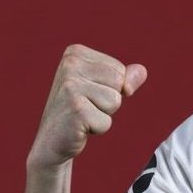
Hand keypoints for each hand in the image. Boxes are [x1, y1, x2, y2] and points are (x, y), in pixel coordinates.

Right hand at [28, 44, 147, 170]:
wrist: (51, 139)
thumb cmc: (79, 110)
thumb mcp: (101, 88)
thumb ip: (124, 78)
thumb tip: (142, 71)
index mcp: (75, 53)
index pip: (119, 70)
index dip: (110, 88)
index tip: (88, 94)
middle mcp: (70, 64)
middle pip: (120, 83)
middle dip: (109, 101)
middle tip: (86, 106)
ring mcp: (70, 86)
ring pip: (115, 101)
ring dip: (103, 114)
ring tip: (82, 115)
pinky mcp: (75, 108)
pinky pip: (107, 121)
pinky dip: (98, 128)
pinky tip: (78, 126)